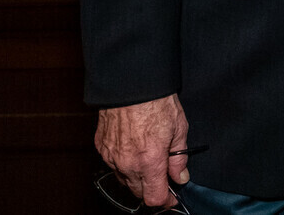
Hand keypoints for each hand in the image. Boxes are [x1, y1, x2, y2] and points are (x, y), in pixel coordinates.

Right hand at [95, 94, 190, 208]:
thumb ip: (179, 158)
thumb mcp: (179, 128)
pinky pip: (114, 165)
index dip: (166, 200)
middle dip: (152, 188)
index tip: (172, 196)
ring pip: (125, 179)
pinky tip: (134, 149)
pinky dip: (124, 163)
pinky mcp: (102, 148)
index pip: (154, 198)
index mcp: (149, 161)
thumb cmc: (156, 102)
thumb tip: (181, 176)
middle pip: (139, 192)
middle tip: (163, 175)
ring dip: (137, 176)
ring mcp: (112, 157)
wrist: (131, 84)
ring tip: (149, 157)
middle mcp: (128, 164)